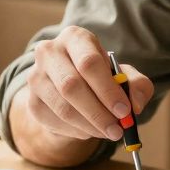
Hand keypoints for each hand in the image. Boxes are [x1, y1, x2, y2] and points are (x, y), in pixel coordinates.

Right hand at [23, 26, 154, 142]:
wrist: (71, 89)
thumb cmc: (101, 77)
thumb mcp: (124, 76)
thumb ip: (137, 86)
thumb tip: (136, 105)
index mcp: (75, 37)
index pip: (88, 63)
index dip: (107, 90)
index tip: (124, 111)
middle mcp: (49, 52)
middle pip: (71, 86)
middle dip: (98, 113)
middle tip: (117, 130)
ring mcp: (36, 77)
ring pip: (63, 108)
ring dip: (90, 126)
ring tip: (108, 132)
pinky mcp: (32, 101)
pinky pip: (55, 122)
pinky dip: (77, 131)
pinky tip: (90, 129)